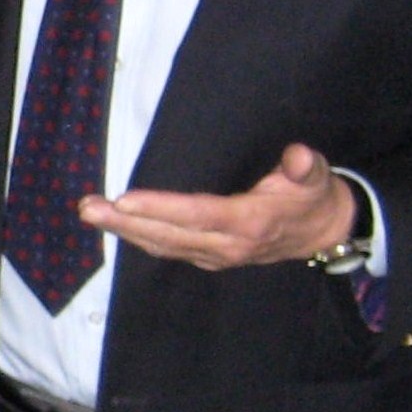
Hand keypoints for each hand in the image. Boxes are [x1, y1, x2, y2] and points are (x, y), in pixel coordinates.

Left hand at [77, 143, 355, 270]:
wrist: (322, 232)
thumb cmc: (311, 196)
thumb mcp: (316, 177)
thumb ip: (305, 166)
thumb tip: (297, 156)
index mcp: (249, 223)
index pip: (196, 215)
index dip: (160, 209)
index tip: (125, 200)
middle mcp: (227, 245)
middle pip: (169, 235)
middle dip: (125, 222)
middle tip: (88, 208)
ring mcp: (216, 255)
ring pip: (163, 245)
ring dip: (124, 231)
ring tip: (89, 212)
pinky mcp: (209, 256)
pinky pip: (168, 248)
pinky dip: (139, 237)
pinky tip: (115, 224)